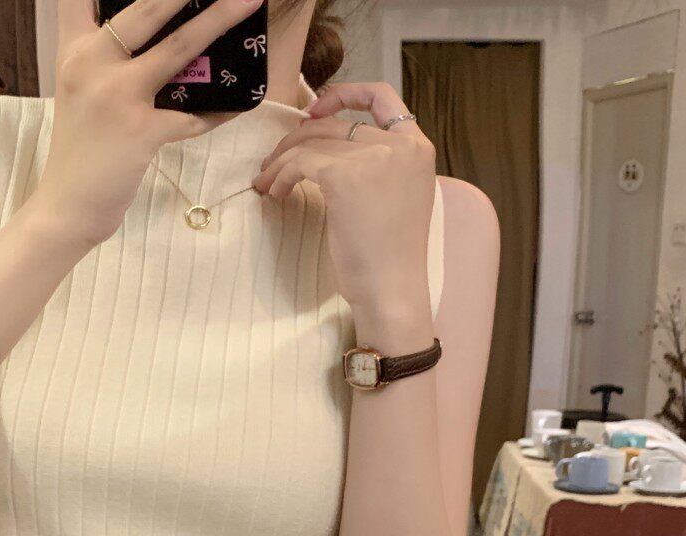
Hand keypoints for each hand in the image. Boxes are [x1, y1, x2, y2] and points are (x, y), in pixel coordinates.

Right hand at [31, 0, 265, 247]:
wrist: (66, 208)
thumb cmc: (79, 153)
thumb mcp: (78, 93)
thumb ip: (104, 61)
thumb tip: (149, 44)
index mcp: (75, 52)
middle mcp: (93, 63)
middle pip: (147, 7)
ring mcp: (118, 96)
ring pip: (179, 47)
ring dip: (219, 20)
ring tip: (248, 2)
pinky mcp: (142, 130)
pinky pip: (193, 115)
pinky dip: (218, 112)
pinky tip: (238, 104)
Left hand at [252, 81, 436, 311]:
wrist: (392, 290)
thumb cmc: (389, 258)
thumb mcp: (397, 198)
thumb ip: (380, 167)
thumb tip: (328, 152)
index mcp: (418, 147)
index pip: (383, 97)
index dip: (345, 95)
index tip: (314, 112)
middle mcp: (400, 145)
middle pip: (335, 124)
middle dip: (296, 139)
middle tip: (274, 162)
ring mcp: (374, 157)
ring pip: (312, 142)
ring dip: (281, 162)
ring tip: (268, 183)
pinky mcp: (345, 176)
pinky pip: (300, 163)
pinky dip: (280, 176)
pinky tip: (275, 195)